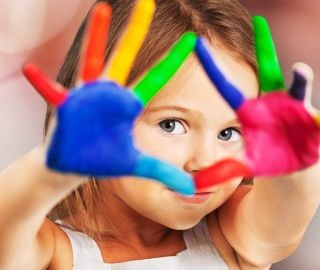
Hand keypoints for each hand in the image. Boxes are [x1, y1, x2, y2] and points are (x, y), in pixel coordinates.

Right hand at [22, 0, 196, 194]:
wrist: (74, 165)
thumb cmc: (104, 160)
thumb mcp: (137, 166)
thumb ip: (163, 173)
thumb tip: (191, 189)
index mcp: (129, 103)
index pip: (157, 77)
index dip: (173, 60)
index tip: (192, 39)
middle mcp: (110, 92)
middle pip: (126, 55)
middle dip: (135, 29)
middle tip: (147, 0)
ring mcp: (88, 95)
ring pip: (93, 60)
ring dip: (95, 36)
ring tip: (101, 8)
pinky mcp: (67, 106)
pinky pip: (53, 93)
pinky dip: (42, 84)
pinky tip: (31, 70)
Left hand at [193, 16, 319, 188]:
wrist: (293, 166)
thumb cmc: (268, 157)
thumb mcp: (246, 164)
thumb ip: (225, 171)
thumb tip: (196, 186)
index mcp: (253, 111)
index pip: (229, 88)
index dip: (213, 68)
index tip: (198, 43)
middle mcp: (275, 102)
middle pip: (269, 73)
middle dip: (265, 48)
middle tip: (259, 23)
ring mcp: (297, 110)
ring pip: (299, 90)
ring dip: (300, 80)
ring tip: (300, 70)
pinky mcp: (316, 124)